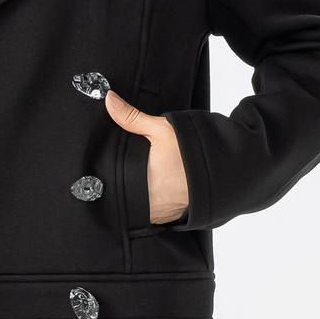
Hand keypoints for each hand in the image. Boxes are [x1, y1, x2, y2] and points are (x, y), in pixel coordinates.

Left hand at [104, 89, 189, 223]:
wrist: (225, 172)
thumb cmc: (193, 152)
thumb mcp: (162, 130)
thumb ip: (132, 117)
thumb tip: (109, 100)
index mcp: (141, 183)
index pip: (111, 184)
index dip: (102, 177)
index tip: (93, 174)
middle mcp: (148, 204)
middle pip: (121, 197)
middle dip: (115, 187)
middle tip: (110, 175)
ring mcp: (158, 214)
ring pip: (134, 208)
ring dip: (130, 199)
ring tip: (125, 184)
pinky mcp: (168, 218)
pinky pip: (149, 215)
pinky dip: (145, 206)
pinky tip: (143, 194)